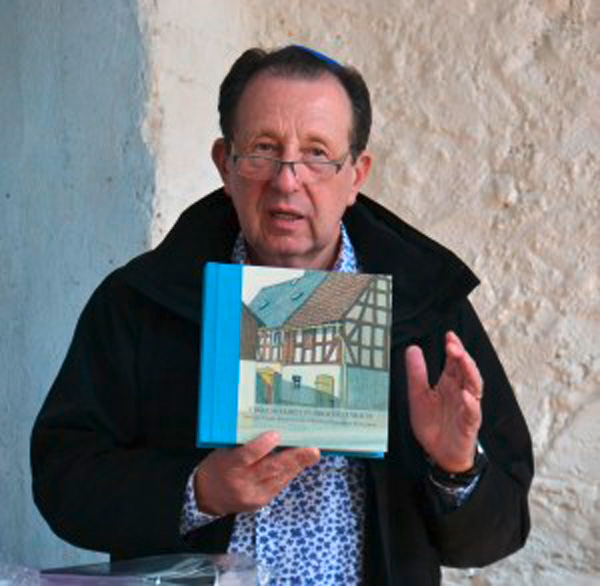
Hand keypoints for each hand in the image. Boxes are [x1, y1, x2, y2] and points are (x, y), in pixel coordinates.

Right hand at [193, 431, 319, 515]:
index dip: (263, 445)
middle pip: (270, 468)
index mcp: (230, 465)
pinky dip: (290, 473)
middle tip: (312, 450)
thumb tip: (272, 430)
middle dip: (294, 458)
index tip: (276, 434)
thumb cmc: (217, 467)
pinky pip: (279, 485)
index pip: (248, 455)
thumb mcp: (224, 451)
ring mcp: (253, 494)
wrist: (206, 497)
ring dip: (298, 465)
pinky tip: (300, 464)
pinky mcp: (261, 501)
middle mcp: (242, 482)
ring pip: (279, 478)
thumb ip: (245, 444)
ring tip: (312, 454)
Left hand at [405, 331, 482, 472]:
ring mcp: (467, 407)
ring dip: (469, 372)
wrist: (439, 454)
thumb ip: (416, 373)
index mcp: (449, 384)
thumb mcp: (418, 396)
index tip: (449, 336)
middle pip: (466, 370)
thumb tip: (413, 348)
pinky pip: (472, 413)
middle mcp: (461, 392)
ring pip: (474, 386)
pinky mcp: (469, 425)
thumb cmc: (433, 424)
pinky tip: (466, 396)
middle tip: (453, 344)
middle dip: (461, 355)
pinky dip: (470, 404)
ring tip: (462, 359)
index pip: (455, 362)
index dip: (454, 348)